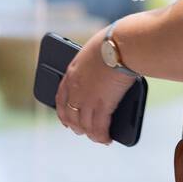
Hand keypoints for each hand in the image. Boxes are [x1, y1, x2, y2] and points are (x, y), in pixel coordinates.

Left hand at [54, 26, 137, 145]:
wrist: (121, 45)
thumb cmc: (114, 42)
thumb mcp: (96, 51)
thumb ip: (95, 63)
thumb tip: (108, 67)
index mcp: (72, 73)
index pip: (61, 97)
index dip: (62, 111)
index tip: (65, 119)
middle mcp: (75, 89)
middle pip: (71, 115)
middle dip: (77, 126)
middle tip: (83, 131)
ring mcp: (87, 99)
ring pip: (84, 125)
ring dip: (90, 134)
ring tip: (98, 138)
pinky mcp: (102, 106)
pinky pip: (99, 128)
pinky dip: (102, 136)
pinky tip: (107, 139)